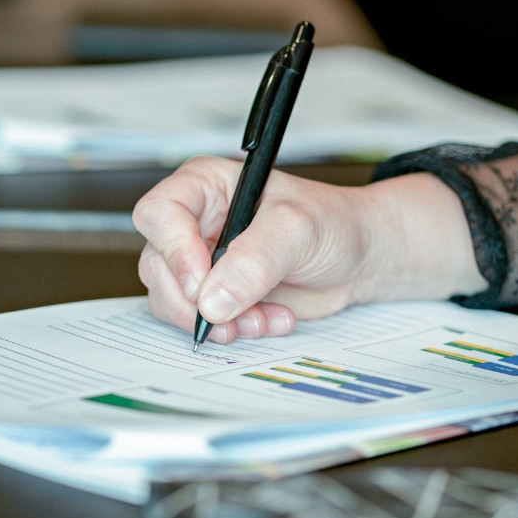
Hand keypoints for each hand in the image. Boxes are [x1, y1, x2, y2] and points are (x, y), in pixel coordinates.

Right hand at [132, 156, 486, 343]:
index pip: (159, 214)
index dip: (173, 250)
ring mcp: (201, 262)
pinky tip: (269, 319)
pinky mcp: (214, 296)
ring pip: (171, 299)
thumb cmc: (331, 223)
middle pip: (157, 264)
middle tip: (230, 314)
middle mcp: (194, 223)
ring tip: (262, 317)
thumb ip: (255, 259)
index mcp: (205, 186)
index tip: (202, 280)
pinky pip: (199, 322)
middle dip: (194, 299)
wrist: (359, 258)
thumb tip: (213, 298)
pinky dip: (233, 330)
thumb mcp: (298, 229)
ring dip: (216, 321)